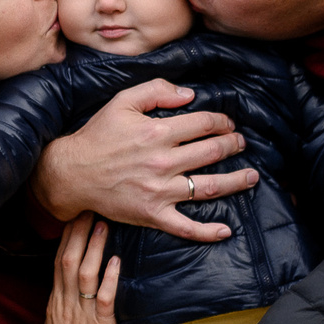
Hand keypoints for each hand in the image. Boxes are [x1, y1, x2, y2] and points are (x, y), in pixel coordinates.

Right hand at [29, 80, 260, 241]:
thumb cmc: (96, 136)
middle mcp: (163, 162)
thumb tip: (190, 95)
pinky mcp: (153, 214)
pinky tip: (226, 231)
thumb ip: (156, 91)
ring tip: (252, 176)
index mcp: (157, 133)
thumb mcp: (121, 102)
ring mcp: (160, 191)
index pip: (203, 124)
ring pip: (209, 188)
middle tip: (241, 143)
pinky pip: (186, 227)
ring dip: (236, 181)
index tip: (227, 122)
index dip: (221, 121)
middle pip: (212, 152)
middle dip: (232, 145)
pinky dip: (208, 232)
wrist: (71, 174)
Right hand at [39, 215, 120, 323]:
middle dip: (78, 233)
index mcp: (55, 304)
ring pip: (83, 273)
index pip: (58, 263)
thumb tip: (71, 290)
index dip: (67, 239)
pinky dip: (109, 278)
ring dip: (94, 248)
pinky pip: (103, 299)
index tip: (75, 217)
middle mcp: (64, 305)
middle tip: (89, 208)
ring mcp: (80, 316)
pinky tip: (116, 262)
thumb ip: (64, 308)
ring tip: (104, 225)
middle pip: (67, 260)